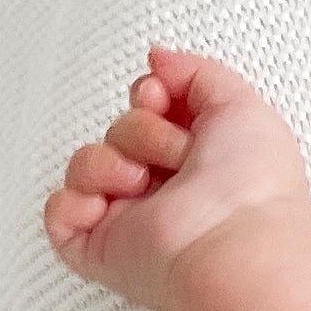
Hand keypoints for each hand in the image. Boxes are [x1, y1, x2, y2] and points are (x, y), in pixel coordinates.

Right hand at [41, 47, 310, 310]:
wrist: (232, 241)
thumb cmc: (250, 186)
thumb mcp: (239, 104)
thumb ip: (196, 72)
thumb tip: (157, 60)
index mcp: (196, 162)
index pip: (148, 111)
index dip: (148, 95)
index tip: (162, 99)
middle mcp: (164, 191)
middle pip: (120, 129)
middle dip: (142, 130)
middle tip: (179, 157)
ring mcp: (131, 221)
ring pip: (87, 163)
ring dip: (111, 161)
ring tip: (145, 183)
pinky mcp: (100, 249)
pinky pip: (60, 210)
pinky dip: (77, 201)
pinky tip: (113, 207)